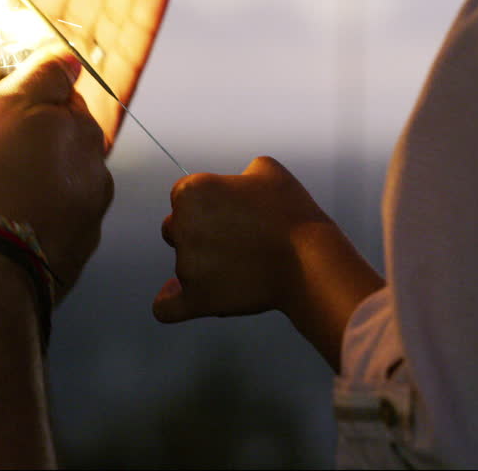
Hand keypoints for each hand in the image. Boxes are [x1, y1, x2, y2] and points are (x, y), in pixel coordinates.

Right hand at [0, 47, 112, 293]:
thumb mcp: (4, 108)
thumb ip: (41, 76)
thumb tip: (69, 55)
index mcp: (81, 127)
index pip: (61, 97)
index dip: (28, 105)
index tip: (1, 119)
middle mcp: (97, 166)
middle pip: (66, 141)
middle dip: (37, 145)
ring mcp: (92, 210)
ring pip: (64, 181)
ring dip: (40, 183)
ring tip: (0, 198)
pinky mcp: (79, 248)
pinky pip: (59, 220)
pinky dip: (41, 218)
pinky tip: (12, 224)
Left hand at [154, 156, 337, 321]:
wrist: (310, 261)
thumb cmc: (291, 214)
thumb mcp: (268, 171)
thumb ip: (241, 172)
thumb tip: (237, 181)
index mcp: (191, 191)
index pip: (183, 196)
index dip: (208, 203)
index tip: (232, 212)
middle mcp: (181, 226)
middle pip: (174, 229)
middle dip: (199, 233)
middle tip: (237, 239)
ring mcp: (186, 265)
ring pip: (183, 263)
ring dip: (203, 264)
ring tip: (244, 266)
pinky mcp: (197, 298)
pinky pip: (167, 307)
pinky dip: (169, 302)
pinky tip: (172, 295)